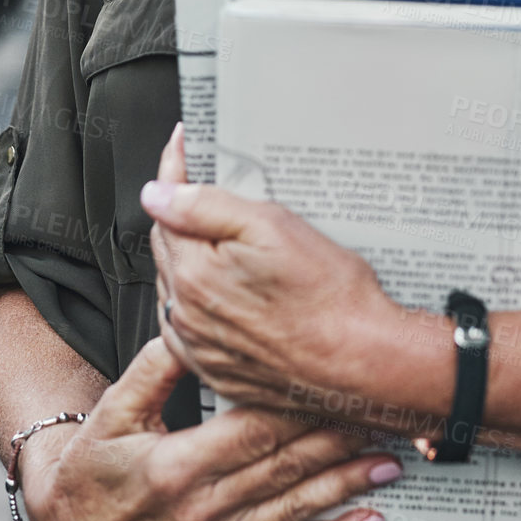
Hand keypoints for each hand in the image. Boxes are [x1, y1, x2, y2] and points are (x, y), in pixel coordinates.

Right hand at [18, 331, 402, 520]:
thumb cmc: (95, 462)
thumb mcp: (116, 406)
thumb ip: (156, 366)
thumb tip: (190, 325)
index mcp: (177, 466)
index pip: (253, 431)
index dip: (300, 409)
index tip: (338, 385)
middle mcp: (202, 510)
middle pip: (284, 469)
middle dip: (338, 440)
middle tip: (382, 416)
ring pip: (294, 511)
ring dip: (346, 486)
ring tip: (389, 462)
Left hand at [143, 125, 399, 412]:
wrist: (364, 359)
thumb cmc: (331, 298)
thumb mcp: (272, 227)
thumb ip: (205, 207)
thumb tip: (157, 194)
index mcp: (196, 276)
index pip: (166, 211)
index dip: (174, 173)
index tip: (181, 149)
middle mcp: (190, 316)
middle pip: (169, 248)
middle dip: (182, 214)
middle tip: (213, 190)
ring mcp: (202, 348)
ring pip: (177, 288)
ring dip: (189, 259)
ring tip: (226, 240)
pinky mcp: (218, 370)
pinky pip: (189, 328)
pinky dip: (197, 302)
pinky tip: (224, 288)